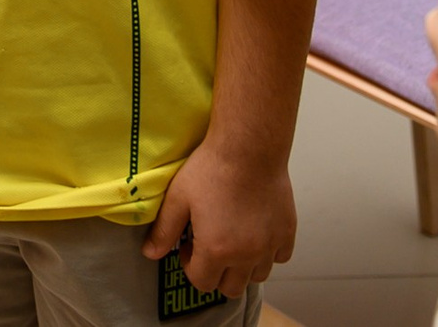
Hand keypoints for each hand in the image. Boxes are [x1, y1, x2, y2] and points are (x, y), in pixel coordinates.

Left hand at [142, 140, 297, 298]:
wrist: (248, 148)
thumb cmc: (211, 170)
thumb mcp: (178, 199)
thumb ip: (164, 231)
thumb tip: (150, 254)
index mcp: (216, 250)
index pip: (202, 283)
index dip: (191, 266)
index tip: (189, 245)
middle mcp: (246, 256)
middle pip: (231, 288)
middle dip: (217, 273)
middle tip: (210, 245)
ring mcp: (270, 246)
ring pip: (258, 276)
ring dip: (243, 266)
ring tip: (233, 239)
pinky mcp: (287, 233)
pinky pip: (280, 257)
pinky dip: (268, 252)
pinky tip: (255, 231)